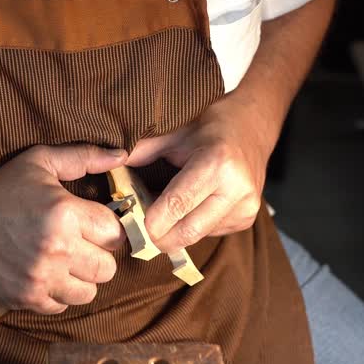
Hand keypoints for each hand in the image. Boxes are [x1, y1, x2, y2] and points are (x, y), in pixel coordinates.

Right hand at [0, 144, 126, 313]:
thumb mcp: (39, 162)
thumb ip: (83, 157)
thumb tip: (121, 156)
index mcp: (65, 214)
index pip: (114, 232)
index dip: (106, 227)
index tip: (92, 223)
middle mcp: (58, 250)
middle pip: (108, 267)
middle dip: (97, 254)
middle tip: (79, 243)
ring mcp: (42, 279)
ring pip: (89, 292)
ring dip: (81, 277)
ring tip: (64, 260)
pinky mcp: (27, 299)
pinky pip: (63, 306)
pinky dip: (58, 293)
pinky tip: (45, 273)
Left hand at [127, 98, 275, 252]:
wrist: (253, 127)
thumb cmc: (211, 126)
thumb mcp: (176, 132)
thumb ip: (143, 150)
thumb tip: (111, 165)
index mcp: (217, 164)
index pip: (177, 205)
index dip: (150, 221)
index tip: (130, 224)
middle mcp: (236, 190)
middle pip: (188, 231)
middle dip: (159, 236)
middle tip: (138, 230)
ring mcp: (246, 208)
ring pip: (197, 236)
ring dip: (175, 231)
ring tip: (163, 212)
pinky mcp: (247, 220)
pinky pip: (210, 233)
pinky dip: (193, 226)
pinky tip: (190, 207)